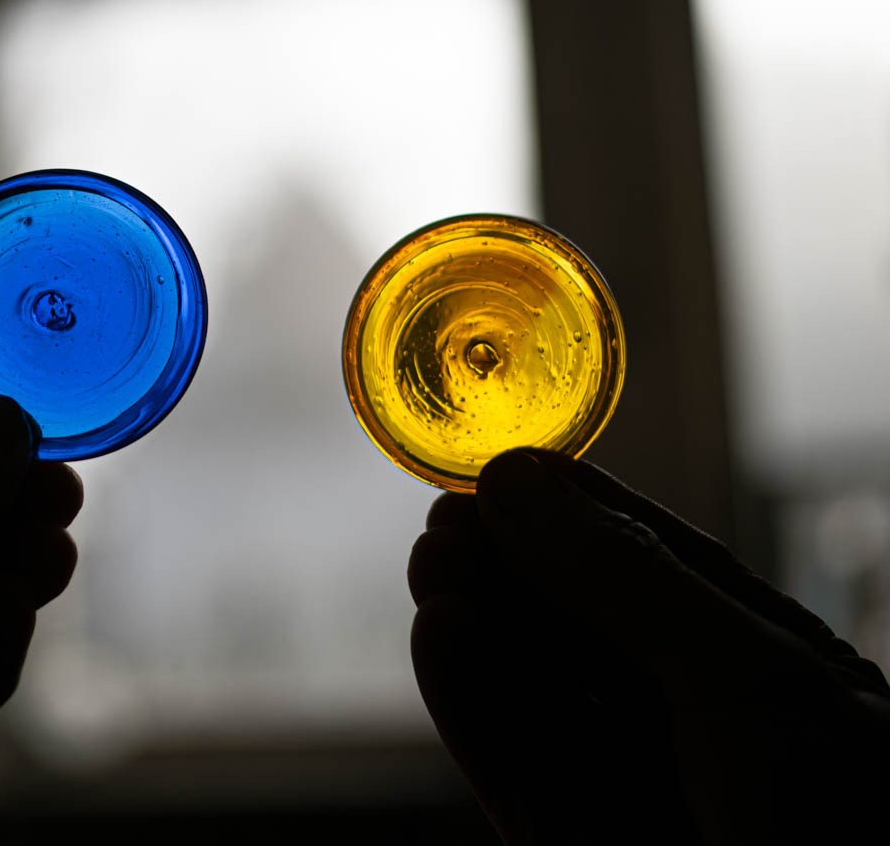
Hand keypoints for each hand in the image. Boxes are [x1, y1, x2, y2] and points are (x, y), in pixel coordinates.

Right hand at [409, 449, 889, 844]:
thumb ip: (628, 579)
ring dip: (475, 619)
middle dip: (508, 563)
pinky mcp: (571, 838)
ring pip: (532, 686)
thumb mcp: (748, 674)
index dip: (572, 511)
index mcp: (758, 663)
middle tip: (444, 513)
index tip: (501, 469)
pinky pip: (507, 760)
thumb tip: (521, 486)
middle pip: (575, 622)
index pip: (651, 564)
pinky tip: (437, 635)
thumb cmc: (850, 822)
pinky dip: (465, 698)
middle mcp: (688, 717)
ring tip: (431, 562)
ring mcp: (629, 781)